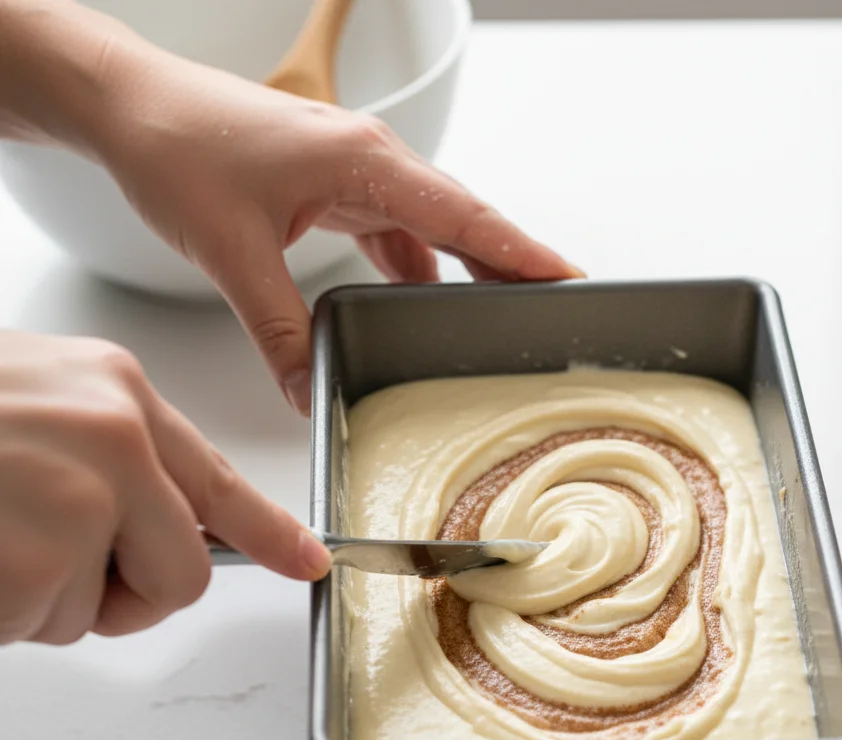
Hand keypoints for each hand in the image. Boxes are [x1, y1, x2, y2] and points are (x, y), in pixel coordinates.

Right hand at [0, 330, 331, 644]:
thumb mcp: (25, 393)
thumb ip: (99, 448)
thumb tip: (130, 512)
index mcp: (116, 391)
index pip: (218, 480)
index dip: (270, 532)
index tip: (310, 560)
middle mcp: (117, 439)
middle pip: (186, 570)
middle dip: (127, 596)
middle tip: (43, 569)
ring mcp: (85, 500)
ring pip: (100, 611)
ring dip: (38, 602)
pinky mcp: (40, 563)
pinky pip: (41, 629)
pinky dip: (2, 614)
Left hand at [89, 42, 581, 413]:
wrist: (128, 107)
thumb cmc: (176, 147)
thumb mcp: (232, 253)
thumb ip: (277, 330)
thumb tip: (308, 389)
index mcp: (364, 163)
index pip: (466, 217)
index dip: (524, 253)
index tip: (572, 280)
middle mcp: (371, 161)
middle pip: (462, 223)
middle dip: (508, 269)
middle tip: (551, 313)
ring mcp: (355, 172)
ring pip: (430, 230)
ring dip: (460, 273)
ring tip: (491, 319)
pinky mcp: (334, 185)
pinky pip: (393, 233)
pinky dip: (411, 270)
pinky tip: (412, 304)